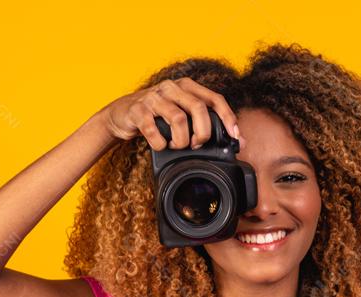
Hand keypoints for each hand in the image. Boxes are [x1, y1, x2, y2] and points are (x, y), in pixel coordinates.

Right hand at [100, 77, 244, 152]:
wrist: (121, 115)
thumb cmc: (157, 117)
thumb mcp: (182, 114)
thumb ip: (206, 123)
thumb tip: (240, 141)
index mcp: (186, 86)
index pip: (214, 98)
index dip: (227, 117)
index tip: (235, 136)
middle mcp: (171, 87)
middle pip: (198, 108)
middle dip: (203, 132)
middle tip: (197, 144)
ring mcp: (153, 97)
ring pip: (178, 118)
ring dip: (181, 140)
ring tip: (177, 146)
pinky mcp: (137, 110)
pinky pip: (152, 129)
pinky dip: (159, 143)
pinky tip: (160, 145)